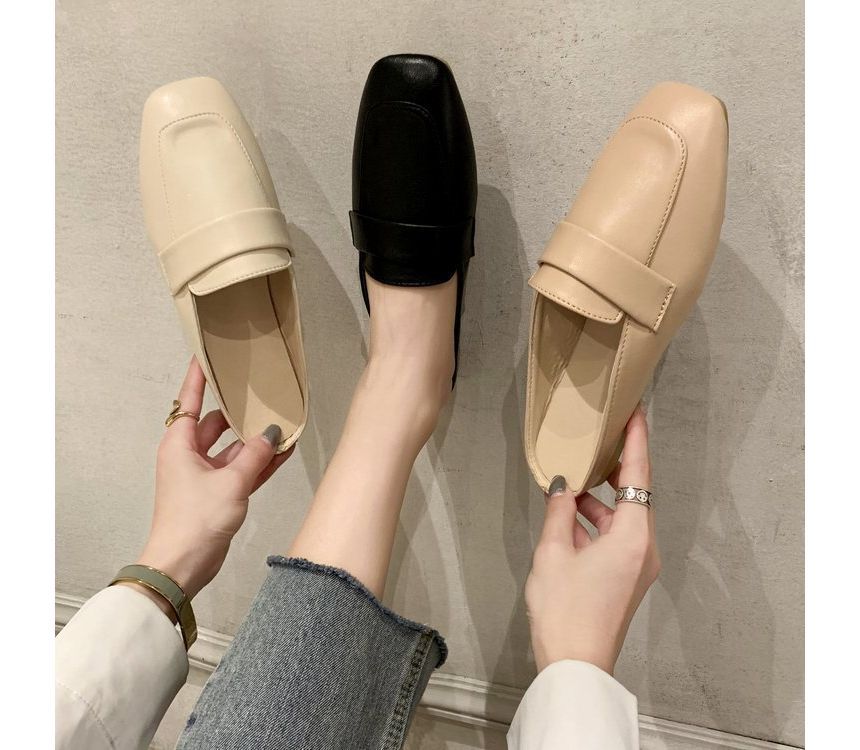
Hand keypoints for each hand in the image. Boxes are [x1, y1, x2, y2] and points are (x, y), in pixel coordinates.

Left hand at [129, 358, 290, 608]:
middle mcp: (189, 455)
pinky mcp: (218, 494)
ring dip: (255, 442)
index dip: (198, 377)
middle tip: (263, 392)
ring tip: (284, 423)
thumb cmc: (196, 518)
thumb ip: (255, 455)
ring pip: (233, 449)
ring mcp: (204, 476)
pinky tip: (283, 452)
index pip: (190, 401)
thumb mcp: (231, 482)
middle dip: (240, 413)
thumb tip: (273, 434)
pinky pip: (241, 470)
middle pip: (217, 424)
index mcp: (180, 444)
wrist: (183, 566)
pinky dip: (258, 463)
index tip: (207, 354)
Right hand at [525, 406, 660, 674]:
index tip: (635, 413)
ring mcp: (638, 565)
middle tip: (596, 441)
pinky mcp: (627, 577)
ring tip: (571, 480)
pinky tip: (569, 515)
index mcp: (633, 536)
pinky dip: (597, 523)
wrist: (575, 663)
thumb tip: (563, 484)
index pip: (639, 476)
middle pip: (634, 496)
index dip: (637, 441)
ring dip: (599, 501)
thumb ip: (559, 511)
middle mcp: (644, 548)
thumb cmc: (565, 609)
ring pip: (623, 518)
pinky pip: (617, 537)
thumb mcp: (553, 551)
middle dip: (614, 470)